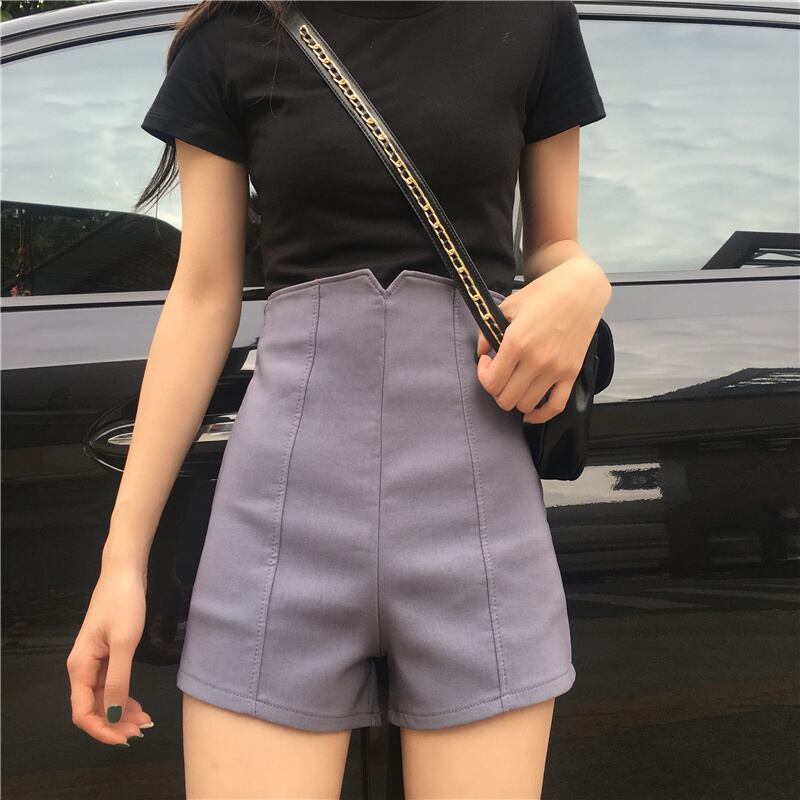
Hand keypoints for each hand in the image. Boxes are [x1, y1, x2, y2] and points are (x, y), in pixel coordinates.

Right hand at [66, 563, 153, 745]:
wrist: (125, 573)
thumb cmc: (123, 602)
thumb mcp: (124, 642)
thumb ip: (119, 680)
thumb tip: (114, 715)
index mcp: (80, 667)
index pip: (83, 712)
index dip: (102, 730)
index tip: (125, 738)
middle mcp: (83, 667)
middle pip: (94, 708)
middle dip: (115, 724)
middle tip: (142, 730)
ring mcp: (95, 661)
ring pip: (105, 698)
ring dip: (121, 713)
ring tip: (144, 721)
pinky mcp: (107, 654)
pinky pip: (112, 685)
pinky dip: (124, 697)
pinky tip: (138, 705)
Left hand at [475, 257, 610, 423]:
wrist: (580, 289)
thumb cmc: (542, 294)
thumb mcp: (507, 306)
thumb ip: (487, 332)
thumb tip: (481, 354)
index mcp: (517, 343)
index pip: (490, 382)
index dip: (483, 375)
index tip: (487, 361)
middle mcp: (537, 360)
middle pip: (506, 399)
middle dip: (496, 390)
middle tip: (500, 373)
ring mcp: (556, 370)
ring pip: (526, 405)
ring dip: (515, 398)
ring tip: (515, 382)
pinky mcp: (572, 374)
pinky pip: (555, 407)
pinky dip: (540, 415)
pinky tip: (529, 412)